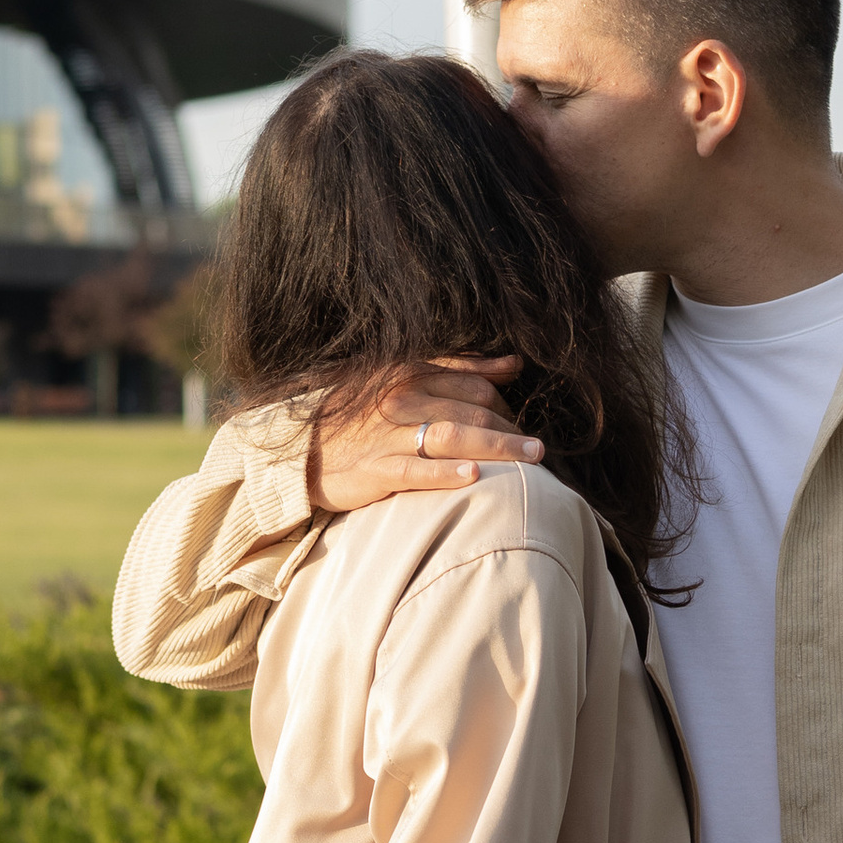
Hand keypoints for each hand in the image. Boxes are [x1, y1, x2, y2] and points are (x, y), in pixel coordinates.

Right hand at [307, 357, 541, 509]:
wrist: (304, 450)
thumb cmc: (361, 416)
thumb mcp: (402, 379)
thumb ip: (457, 369)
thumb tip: (512, 364)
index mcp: (410, 374)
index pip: (474, 384)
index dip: (505, 405)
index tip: (522, 426)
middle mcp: (402, 399)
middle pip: (471, 409)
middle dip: (510, 429)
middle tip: (538, 449)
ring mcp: (388, 434)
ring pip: (452, 435)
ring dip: (495, 447)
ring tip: (529, 460)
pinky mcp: (375, 469)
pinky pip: (415, 470)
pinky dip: (445, 473)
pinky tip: (473, 477)